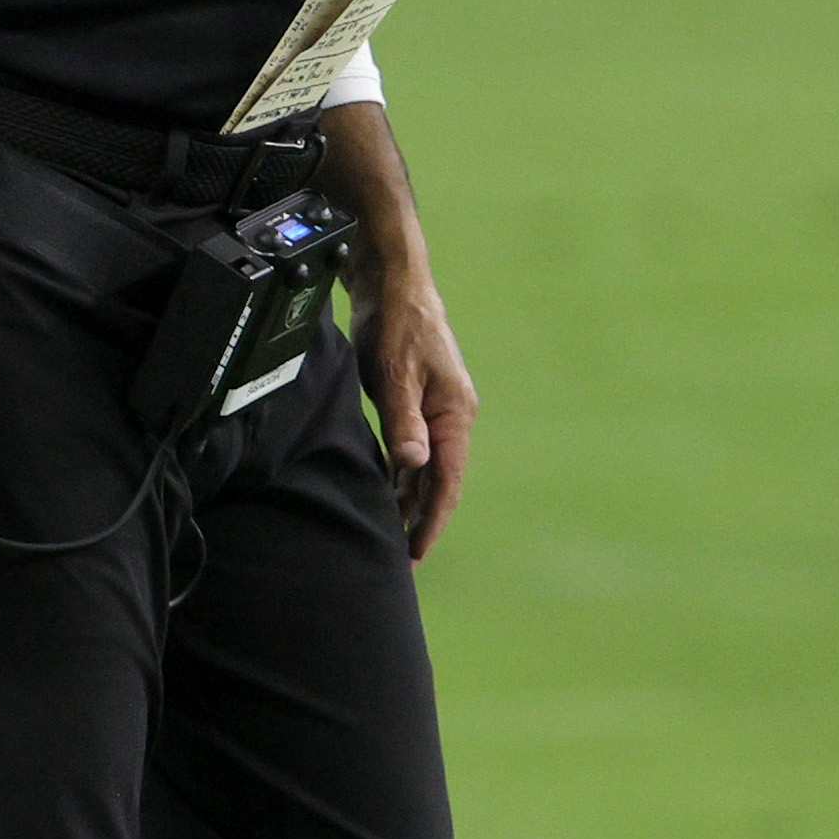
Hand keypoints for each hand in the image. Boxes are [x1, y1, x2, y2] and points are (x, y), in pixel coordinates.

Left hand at [347, 258, 475, 561]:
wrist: (392, 280)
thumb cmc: (396, 322)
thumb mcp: (394, 373)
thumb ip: (403, 421)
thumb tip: (414, 466)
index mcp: (455, 414)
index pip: (446, 483)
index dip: (431, 521)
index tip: (415, 555)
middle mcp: (451, 415)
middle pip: (438, 481)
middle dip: (419, 518)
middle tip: (397, 557)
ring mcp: (436, 407)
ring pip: (424, 466)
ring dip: (408, 496)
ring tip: (388, 531)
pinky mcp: (417, 398)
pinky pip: (413, 446)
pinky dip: (400, 471)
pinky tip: (384, 487)